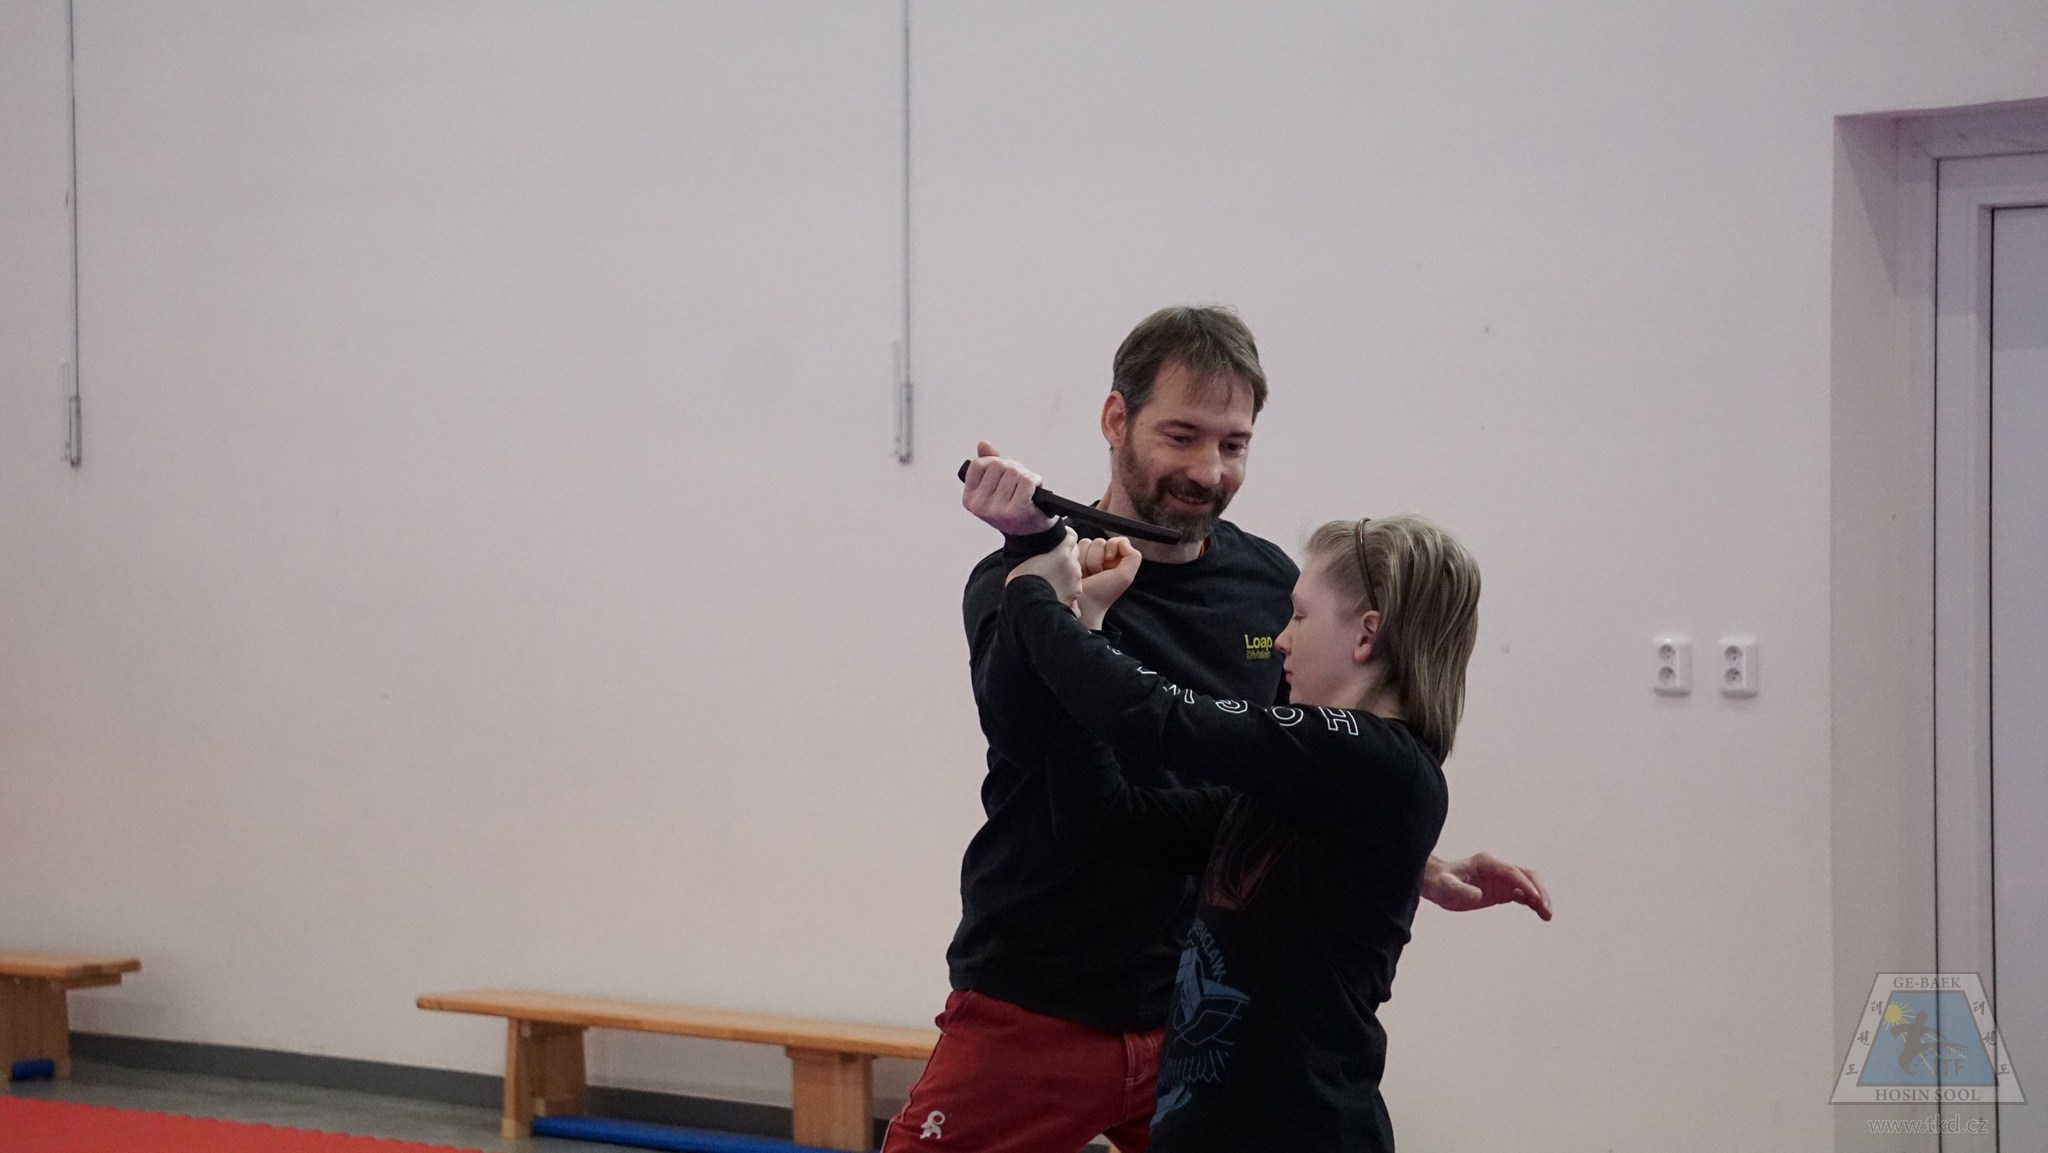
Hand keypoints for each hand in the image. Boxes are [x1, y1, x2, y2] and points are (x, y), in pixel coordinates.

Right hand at [962, 440, 1056, 535]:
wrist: (1032, 532)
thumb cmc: (1012, 506)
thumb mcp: (996, 485)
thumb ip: (988, 463)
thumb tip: (983, 444)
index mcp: (970, 499)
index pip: (979, 464)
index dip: (995, 462)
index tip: (1003, 474)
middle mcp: (980, 506)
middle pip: (999, 465)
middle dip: (1013, 468)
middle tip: (1018, 482)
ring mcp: (997, 510)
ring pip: (1014, 472)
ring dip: (1026, 475)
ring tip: (1027, 488)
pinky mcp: (1017, 511)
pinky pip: (1027, 480)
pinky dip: (1035, 480)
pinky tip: (1035, 488)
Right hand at [1005, 527, 1082, 606]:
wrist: (1028, 606)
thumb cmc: (1022, 583)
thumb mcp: (1025, 559)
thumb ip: (1037, 551)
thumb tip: (1036, 549)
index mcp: (1061, 553)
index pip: (1071, 535)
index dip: (1066, 535)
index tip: (1061, 536)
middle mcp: (1072, 565)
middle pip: (1074, 553)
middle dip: (1066, 554)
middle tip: (1053, 560)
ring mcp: (1075, 581)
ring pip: (1075, 570)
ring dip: (1067, 571)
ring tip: (1052, 578)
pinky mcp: (1075, 594)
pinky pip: (1074, 586)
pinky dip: (1068, 586)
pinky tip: (1056, 590)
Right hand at [1076, 536, 1140, 629]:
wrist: (1083, 603)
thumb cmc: (1104, 592)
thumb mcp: (1126, 576)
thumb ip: (1133, 556)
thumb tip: (1121, 542)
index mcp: (1118, 559)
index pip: (1118, 540)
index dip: (1112, 546)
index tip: (1108, 559)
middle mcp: (1104, 557)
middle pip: (1100, 541)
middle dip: (1097, 558)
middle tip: (1097, 573)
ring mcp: (1088, 558)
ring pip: (1086, 543)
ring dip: (1086, 560)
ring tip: (1087, 574)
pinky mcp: (1074, 559)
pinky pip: (1075, 548)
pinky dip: (1077, 560)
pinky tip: (1079, 572)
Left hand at [1421, 852, 1551, 919]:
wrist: (1436, 883)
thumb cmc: (1440, 882)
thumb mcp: (1445, 887)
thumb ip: (1460, 890)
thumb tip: (1479, 895)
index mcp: (1487, 863)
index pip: (1512, 872)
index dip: (1525, 884)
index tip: (1535, 898)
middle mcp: (1498, 869)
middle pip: (1526, 876)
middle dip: (1538, 891)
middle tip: (1546, 909)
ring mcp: (1501, 880)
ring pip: (1527, 885)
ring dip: (1539, 898)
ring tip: (1547, 915)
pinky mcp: (1501, 891)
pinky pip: (1522, 895)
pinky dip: (1532, 902)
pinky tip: (1539, 912)